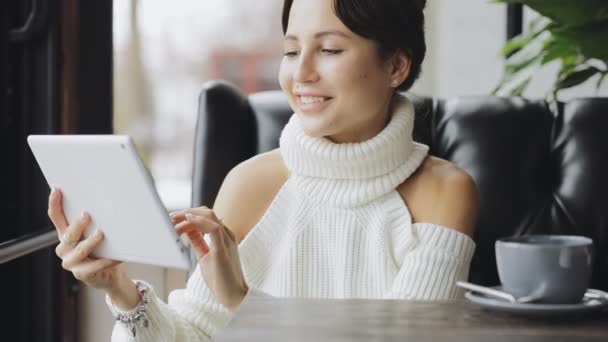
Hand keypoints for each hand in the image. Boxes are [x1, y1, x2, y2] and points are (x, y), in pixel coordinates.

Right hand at [48, 188, 139, 309]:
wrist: (110, 274)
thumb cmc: (104, 249)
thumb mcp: (97, 232)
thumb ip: (97, 221)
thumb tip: (107, 200)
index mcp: (66, 234)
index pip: (56, 217)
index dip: (54, 204)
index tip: (57, 189)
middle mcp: (65, 248)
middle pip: (68, 234)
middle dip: (77, 224)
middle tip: (87, 215)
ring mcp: (71, 262)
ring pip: (79, 250)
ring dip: (90, 242)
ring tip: (101, 234)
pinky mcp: (81, 274)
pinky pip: (93, 267)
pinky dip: (104, 261)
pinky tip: (114, 257)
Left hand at [171, 207, 247, 310]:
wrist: (233, 296)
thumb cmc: (221, 279)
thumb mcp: (204, 256)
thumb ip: (199, 242)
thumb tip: (188, 232)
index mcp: (223, 237)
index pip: (206, 218)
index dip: (189, 216)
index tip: (174, 220)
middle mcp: (226, 235)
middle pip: (207, 213)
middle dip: (187, 212)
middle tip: (171, 217)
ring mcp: (226, 240)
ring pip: (209, 216)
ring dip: (189, 214)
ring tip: (174, 219)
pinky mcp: (222, 248)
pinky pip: (213, 228)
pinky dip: (199, 220)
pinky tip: (187, 219)